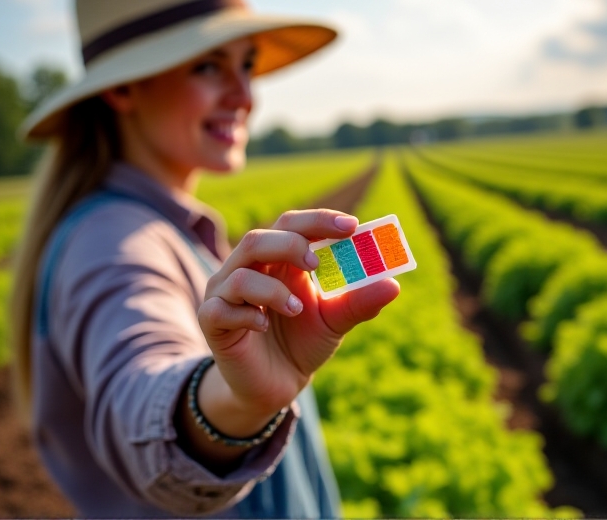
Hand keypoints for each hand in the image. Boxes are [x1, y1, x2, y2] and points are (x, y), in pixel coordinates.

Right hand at [197, 209, 399, 433]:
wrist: (275, 386)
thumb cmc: (303, 343)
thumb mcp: (335, 321)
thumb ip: (358, 302)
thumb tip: (394, 285)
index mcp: (279, 261)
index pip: (292, 225)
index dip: (319, 220)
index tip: (352, 226)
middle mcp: (248, 270)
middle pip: (259, 238)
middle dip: (290, 245)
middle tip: (317, 263)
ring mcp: (225, 295)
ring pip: (240, 273)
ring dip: (272, 289)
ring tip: (297, 309)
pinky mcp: (212, 323)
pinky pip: (220, 309)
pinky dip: (247, 314)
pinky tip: (265, 326)